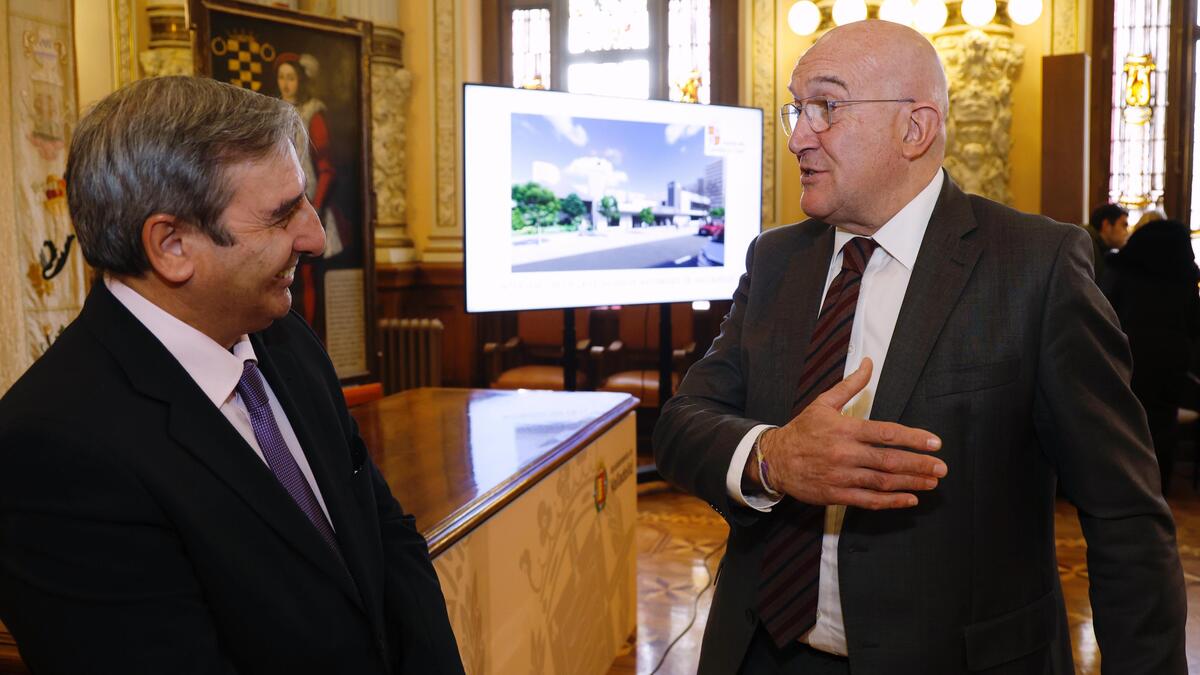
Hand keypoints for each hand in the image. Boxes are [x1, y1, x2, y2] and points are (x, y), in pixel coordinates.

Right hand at [747, 357, 945, 509]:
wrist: (774, 460)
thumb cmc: (802, 430)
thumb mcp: (823, 403)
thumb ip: (850, 385)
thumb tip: (868, 363)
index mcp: (845, 429)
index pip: (886, 433)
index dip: (913, 438)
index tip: (934, 443)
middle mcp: (845, 454)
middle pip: (889, 460)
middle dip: (919, 465)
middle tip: (941, 468)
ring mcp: (841, 476)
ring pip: (883, 481)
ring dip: (911, 483)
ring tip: (932, 482)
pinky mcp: (837, 494)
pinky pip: (869, 500)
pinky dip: (891, 501)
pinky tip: (909, 498)